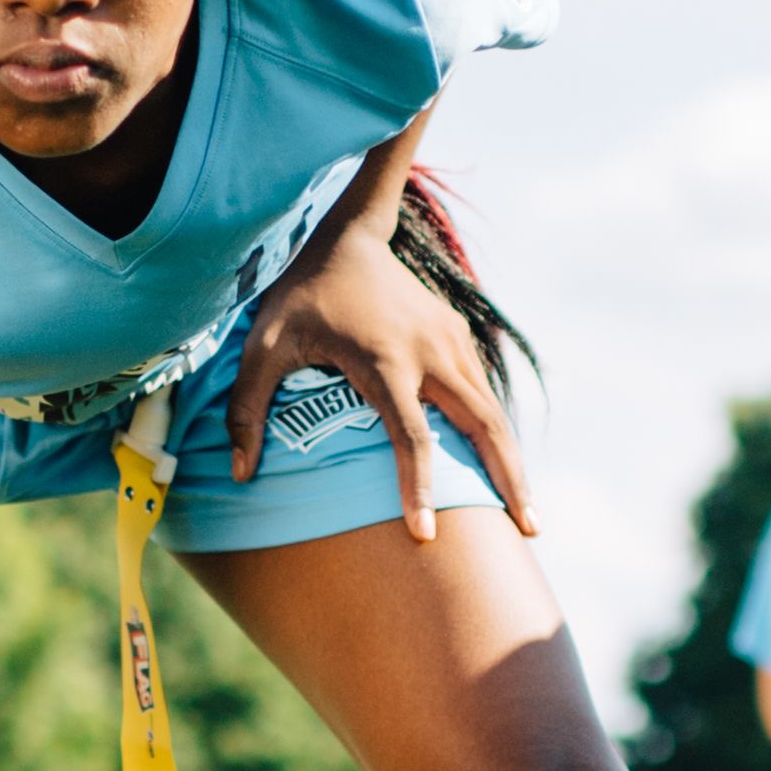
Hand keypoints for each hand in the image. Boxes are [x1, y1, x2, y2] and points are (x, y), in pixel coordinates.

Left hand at [220, 220, 532, 540]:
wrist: (348, 237)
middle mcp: (429, 351)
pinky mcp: (457, 336)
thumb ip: (247, 409)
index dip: (418, 486)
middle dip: (509, 479)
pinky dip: (497, 433)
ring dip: (512, 460)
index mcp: (384, 359)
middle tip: (530, 531)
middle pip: (482, 425)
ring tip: (525, 513)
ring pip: (492, 410)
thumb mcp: (262, 347)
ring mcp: (450, 341)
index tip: (425, 534)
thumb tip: (241, 475)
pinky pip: (483, 393)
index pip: (411, 435)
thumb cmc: (300, 298)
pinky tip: (503, 468)